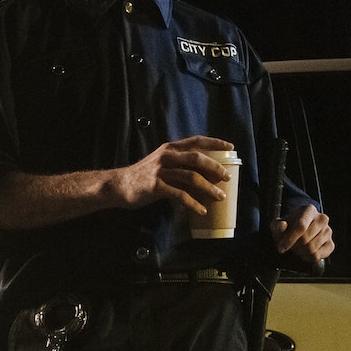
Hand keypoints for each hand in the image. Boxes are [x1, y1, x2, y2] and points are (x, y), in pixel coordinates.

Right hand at [113, 137, 233, 216]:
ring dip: (208, 187)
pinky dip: (193, 203)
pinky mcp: (156, 186)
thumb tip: (204, 172)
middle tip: (227, 177)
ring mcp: (160, 171)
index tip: (230, 146)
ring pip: (191, 177)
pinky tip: (201, 210)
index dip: (214, 142)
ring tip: (219, 196)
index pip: (196, 141)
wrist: (120, 185)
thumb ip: (180, 163)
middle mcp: (166, 156)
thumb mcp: (162, 163)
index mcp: (170, 148)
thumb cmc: (144, 176)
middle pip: (197, 158)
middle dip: (215, 167)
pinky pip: (179, 194)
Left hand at [271, 204, 332, 265]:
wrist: (299, 230)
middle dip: (294, 246)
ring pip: (311, 249)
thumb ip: (277, 226)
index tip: (281, 248)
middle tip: (289, 246)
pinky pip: (318, 256)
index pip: (301, 226)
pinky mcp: (330, 244)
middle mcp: (322, 219)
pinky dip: (307, 258)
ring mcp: (328, 232)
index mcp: (309, 210)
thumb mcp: (278, 225)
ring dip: (300, 252)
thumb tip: (282, 225)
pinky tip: (303, 253)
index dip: (289, 239)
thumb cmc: (288, 227)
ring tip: (296, 248)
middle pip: (306, 239)